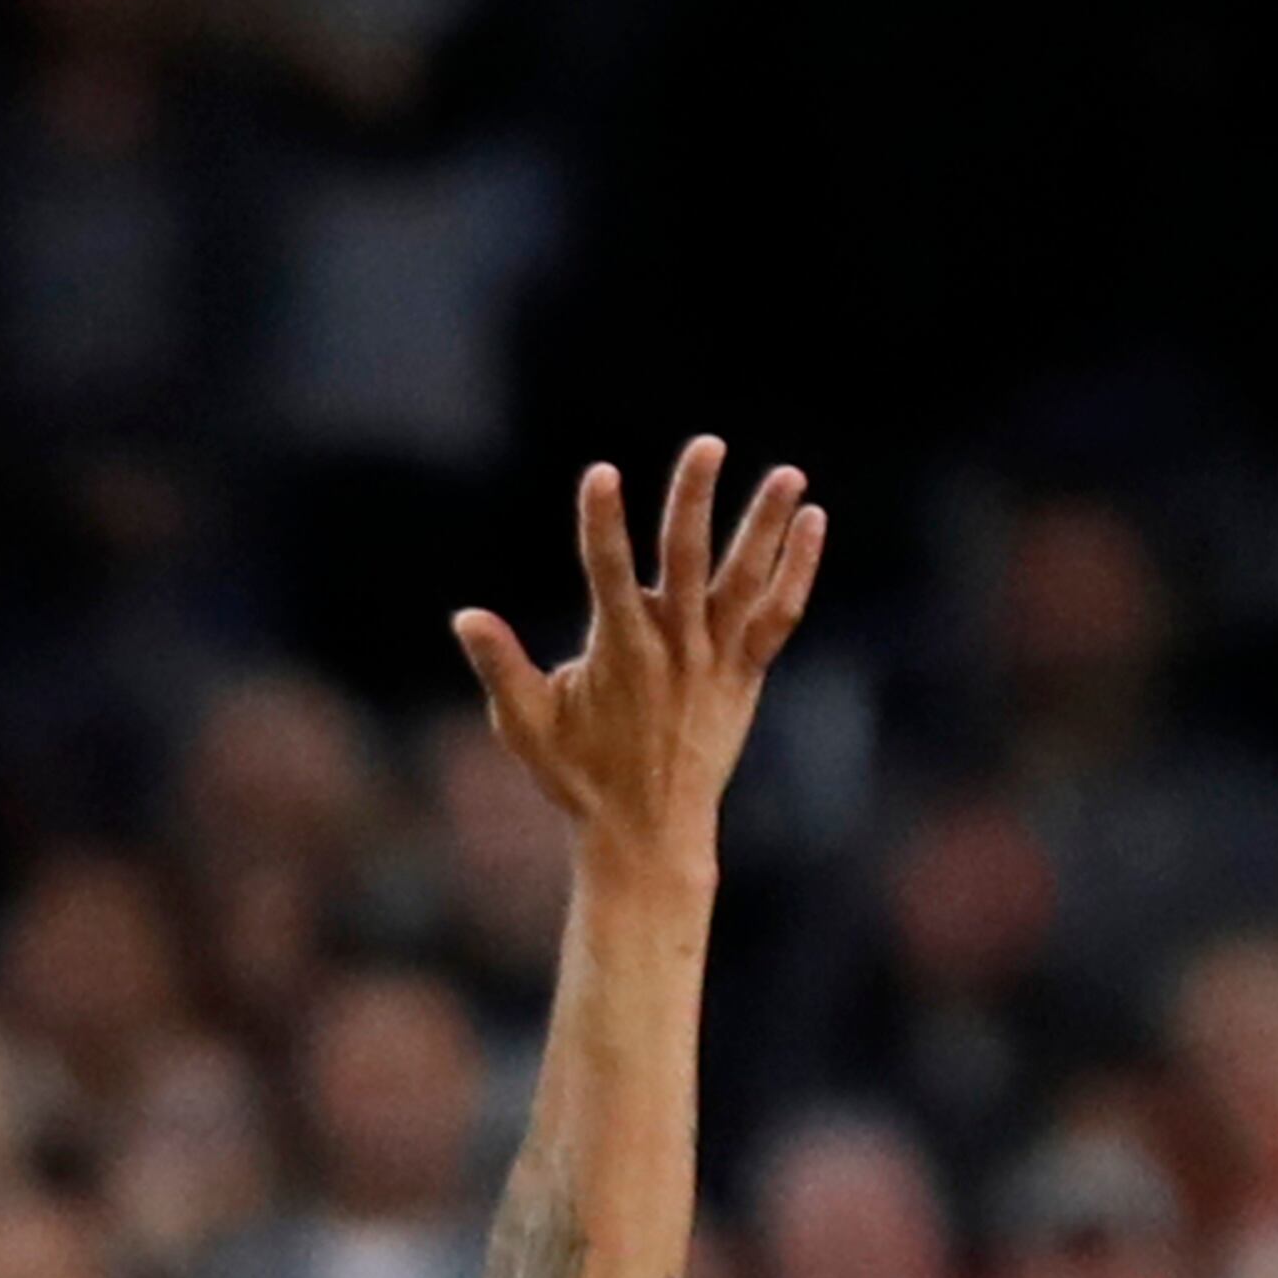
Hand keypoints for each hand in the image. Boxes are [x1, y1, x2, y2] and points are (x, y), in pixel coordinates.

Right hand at [455, 439, 823, 882]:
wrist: (648, 833)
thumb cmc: (578, 778)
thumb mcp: (526, 725)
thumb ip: (500, 667)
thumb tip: (466, 617)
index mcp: (619, 651)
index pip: (607, 572)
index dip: (603, 522)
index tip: (601, 473)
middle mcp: (674, 648)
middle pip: (687, 559)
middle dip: (694, 499)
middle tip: (708, 444)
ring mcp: (715, 660)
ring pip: (745, 581)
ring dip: (765, 525)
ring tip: (789, 474)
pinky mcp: (745, 675)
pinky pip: (778, 616)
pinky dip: (796, 570)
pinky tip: (810, 524)